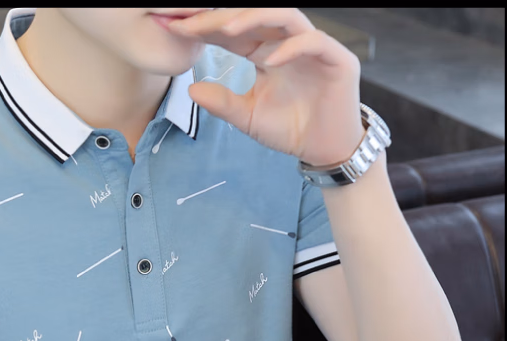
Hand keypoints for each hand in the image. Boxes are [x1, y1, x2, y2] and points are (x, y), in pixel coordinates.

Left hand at [168, 8, 365, 166]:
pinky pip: (313, 42)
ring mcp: (313, 47)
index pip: (234, 31)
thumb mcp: (248, 117)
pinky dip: (292, 48)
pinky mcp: (336, 58)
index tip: (178, 30)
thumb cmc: (290, 130)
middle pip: (254, 16)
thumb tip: (192, 89)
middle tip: (193, 22)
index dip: (207, 28)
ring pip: (284, 16)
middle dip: (223, 16)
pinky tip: (270, 60)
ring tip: (227, 28)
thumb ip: (223, 103)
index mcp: (266, 52)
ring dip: (255, 18)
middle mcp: (287, 42)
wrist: (324, 149)